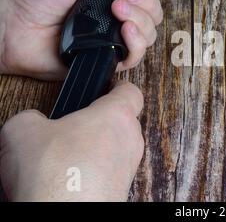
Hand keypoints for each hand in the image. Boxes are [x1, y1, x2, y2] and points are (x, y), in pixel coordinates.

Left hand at [0, 0, 194, 79]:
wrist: (15, 29)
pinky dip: (136, 42)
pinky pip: (137, 54)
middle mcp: (119, 15)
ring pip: (150, 33)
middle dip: (147, 3)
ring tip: (117, 10)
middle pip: (156, 12)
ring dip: (140, 20)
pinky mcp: (109, 58)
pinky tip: (124, 31)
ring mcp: (116, 37)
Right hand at [0, 81, 143, 200]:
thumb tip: (34, 122)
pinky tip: (69, 177)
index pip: (131, 92)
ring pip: (117, 147)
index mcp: (116, 116)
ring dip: (96, 148)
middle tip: (74, 126)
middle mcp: (130, 140)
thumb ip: (32, 117)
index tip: (105, 89)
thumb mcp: (22, 130)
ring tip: (66, 156)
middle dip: (100, 121)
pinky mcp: (121, 190)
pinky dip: (93, 171)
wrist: (63, 215)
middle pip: (123, 121)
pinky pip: (110, 171)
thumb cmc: (52, 174)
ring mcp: (129, 168)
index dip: (117, 88)